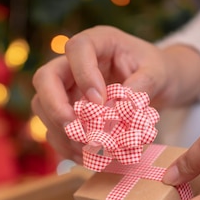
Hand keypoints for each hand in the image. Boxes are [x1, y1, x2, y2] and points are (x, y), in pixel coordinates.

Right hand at [31, 25, 199, 161]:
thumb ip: (142, 86)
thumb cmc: (155, 70)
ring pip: (43, 107)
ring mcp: (66, 89)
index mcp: (97, 42)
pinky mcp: (67, 112)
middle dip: (55, 107)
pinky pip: (54, 129)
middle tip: (75, 129)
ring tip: (87, 149)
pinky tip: (86, 157)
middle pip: (45, 78)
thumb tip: (124, 107)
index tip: (100, 101)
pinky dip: (67, 146)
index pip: (76, 49)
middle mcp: (73, 64)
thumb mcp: (157, 73)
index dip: (83, 75)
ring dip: (61, 132)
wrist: (156, 83)